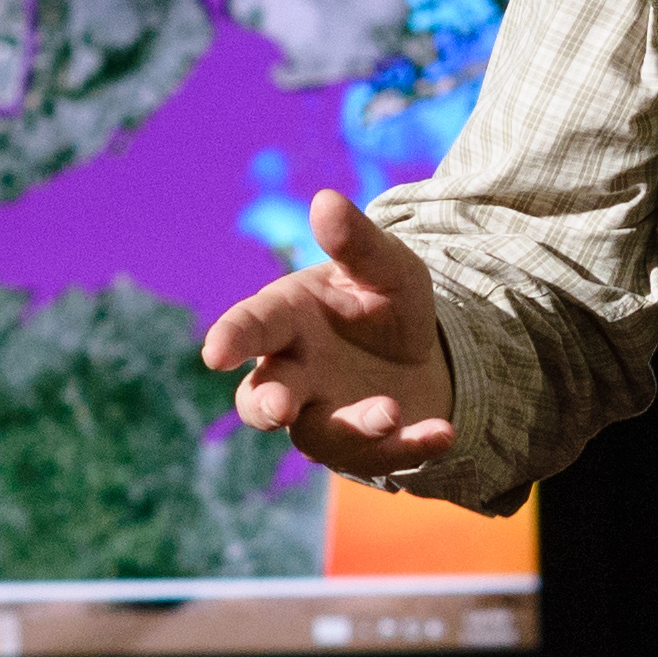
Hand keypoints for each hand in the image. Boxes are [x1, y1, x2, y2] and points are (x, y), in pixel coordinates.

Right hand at [198, 191, 459, 480]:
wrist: (424, 351)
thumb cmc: (383, 300)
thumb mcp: (384, 266)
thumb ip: (356, 242)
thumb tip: (325, 200)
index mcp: (286, 320)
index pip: (251, 328)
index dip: (231, 339)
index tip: (215, 353)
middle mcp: (294, 374)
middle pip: (263, 397)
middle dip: (267, 404)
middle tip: (279, 408)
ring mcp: (324, 416)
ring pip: (320, 434)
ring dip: (351, 427)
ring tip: (388, 411)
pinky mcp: (364, 448)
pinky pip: (382, 456)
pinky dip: (411, 446)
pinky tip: (442, 433)